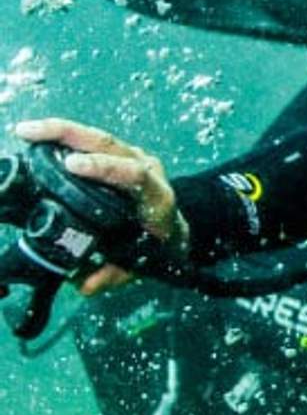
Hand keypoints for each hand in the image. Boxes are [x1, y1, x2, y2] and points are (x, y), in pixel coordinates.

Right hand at [11, 118, 185, 292]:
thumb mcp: (138, 264)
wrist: (174, 231)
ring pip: (99, 137)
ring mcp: (134, 158)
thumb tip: (84, 283)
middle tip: (32, 134)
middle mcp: (146, 170)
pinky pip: (93, 141)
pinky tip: (38, 136)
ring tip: (26, 131)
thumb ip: (112, 274)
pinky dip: (65, 137)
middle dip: (70, 136)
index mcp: (155, 197)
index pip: (133, 175)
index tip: (72, 165)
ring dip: (61, 131)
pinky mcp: (121, 155)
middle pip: (110, 144)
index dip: (104, 168)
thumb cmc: (154, 246)